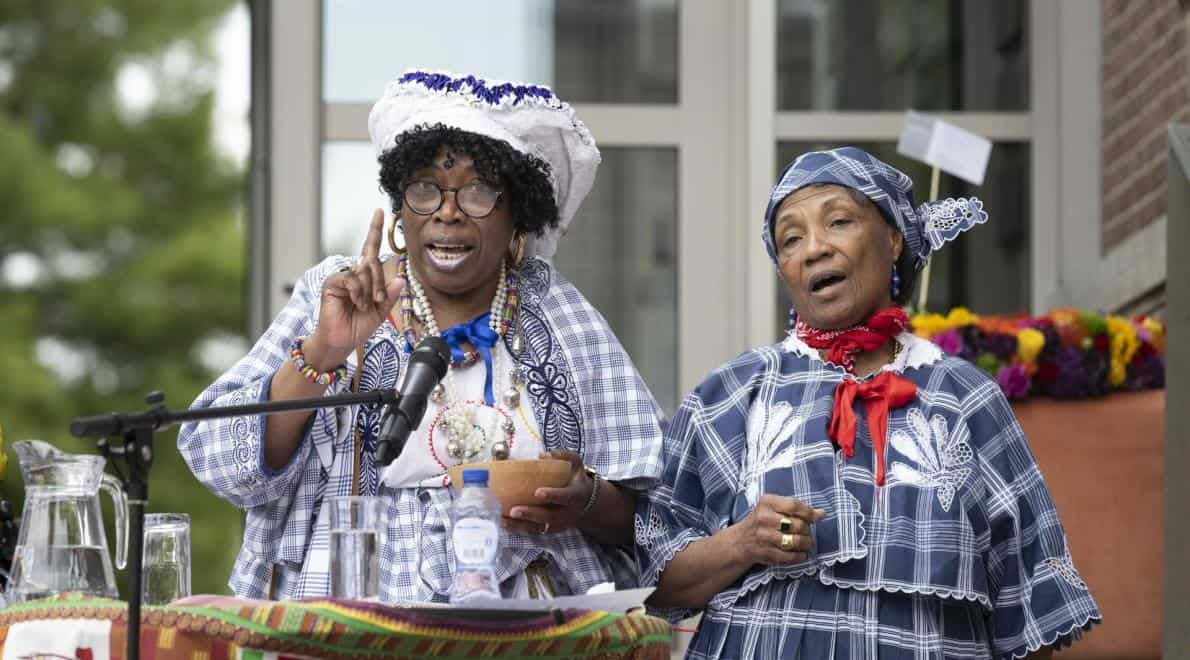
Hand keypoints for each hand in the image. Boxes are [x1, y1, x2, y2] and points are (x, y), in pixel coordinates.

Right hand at [307, 210, 403, 368]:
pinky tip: (357, 303)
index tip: (380, 211)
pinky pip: (352, 279)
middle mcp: (351, 273)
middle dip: (379, 283)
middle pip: (372, 263)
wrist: (341, 342)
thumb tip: (400, 278)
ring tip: (365, 306)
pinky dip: (359, 292)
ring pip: (364, 272)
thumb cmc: (358, 327)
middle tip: (378, 300)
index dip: (374, 230)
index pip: (369, 250)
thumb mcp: (381, 311)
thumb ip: (390, 295)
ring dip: (370, 291)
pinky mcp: (332, 283)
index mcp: (363, 278)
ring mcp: (341, 277)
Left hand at [503, 450, 591, 534]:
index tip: (538, 492)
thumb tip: (541, 455)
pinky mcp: (551, 529)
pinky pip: (535, 531)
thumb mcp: (576, 464)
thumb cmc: (576, 479)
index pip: (566, 496)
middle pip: (550, 516)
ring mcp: (560, 523)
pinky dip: (519, 528)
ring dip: (521, 524)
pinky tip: (504, 522)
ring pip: (540, 527)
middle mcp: (568, 512)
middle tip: (514, 511)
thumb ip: (562, 456)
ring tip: (504, 519)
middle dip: (531, 514)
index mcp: (576, 495)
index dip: (553, 495)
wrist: (587, 503)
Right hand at [728, 494, 824, 565]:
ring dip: (806, 544)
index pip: (794, 505)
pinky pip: (791, 556)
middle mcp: (763, 518)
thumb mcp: (775, 508)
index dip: (809, 512)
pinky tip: (801, 553)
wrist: (741, 541)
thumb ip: (798, 509)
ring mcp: (764, 536)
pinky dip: (800, 556)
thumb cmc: (763, 521)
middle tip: (807, 532)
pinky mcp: (766, 552)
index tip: (816, 518)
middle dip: (808, 530)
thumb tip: (822, 514)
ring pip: (796, 541)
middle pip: (798, 524)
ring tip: (806, 543)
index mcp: (767, 502)